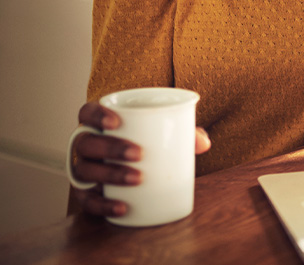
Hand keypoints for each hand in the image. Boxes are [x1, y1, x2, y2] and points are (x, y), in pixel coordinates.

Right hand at [68, 101, 211, 217]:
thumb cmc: (149, 142)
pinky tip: (122, 207)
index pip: (87, 112)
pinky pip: (87, 201)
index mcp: (100, 123)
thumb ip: (185, 132)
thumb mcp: (165, 133)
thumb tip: (203, 143)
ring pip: (85, 171)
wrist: (138, 168)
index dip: (96, 115)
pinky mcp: (86, 193)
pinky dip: (103, 204)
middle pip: (86, 142)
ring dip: (110, 174)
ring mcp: (83, 169)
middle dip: (110, 148)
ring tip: (137, 178)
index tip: (117, 122)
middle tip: (139, 154)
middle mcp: (85, 145)